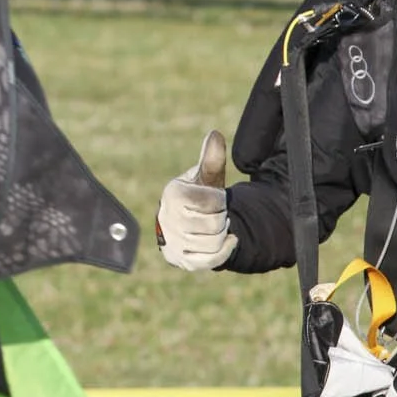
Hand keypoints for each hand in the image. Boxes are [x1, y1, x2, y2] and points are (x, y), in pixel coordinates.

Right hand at [156, 129, 236, 271]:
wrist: (182, 224)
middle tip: (213, 215)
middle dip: (220, 218)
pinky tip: (228, 240)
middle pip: (214, 224)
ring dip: (221, 234)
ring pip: (215, 242)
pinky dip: (225, 250)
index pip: (213, 201)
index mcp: (173, 194)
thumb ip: (212, 159)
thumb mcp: (204, 177)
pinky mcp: (181, 260)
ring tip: (213, 227)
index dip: (220, 200)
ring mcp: (174, 242)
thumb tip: (215, 135)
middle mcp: (168, 219)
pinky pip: (212, 260)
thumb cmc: (196, 196)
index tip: (212, 198)